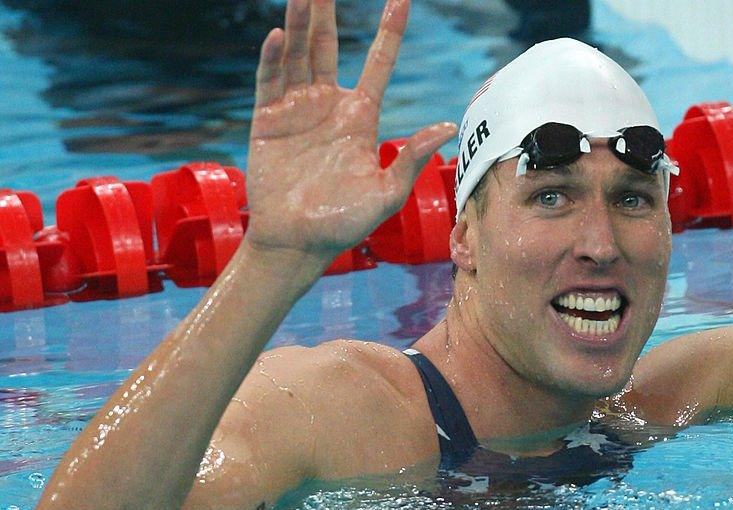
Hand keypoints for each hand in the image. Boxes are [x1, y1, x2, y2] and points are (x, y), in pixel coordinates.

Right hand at [243, 0, 455, 258]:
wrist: (298, 242)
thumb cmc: (345, 223)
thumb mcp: (386, 193)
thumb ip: (410, 159)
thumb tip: (445, 127)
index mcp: (360, 117)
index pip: (378, 63)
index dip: (389, 32)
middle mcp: (327, 105)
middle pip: (326, 47)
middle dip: (325, 14)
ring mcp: (295, 110)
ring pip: (297, 55)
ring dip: (298, 24)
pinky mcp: (267, 121)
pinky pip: (269, 81)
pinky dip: (272, 58)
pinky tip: (277, 35)